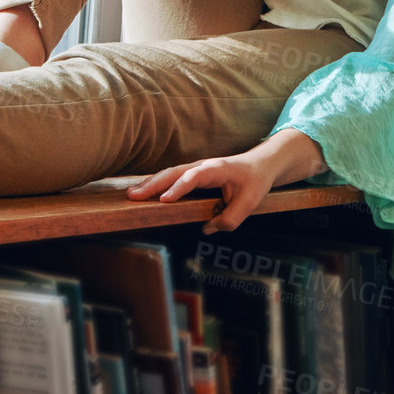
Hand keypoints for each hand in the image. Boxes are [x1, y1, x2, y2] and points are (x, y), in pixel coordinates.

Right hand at [127, 155, 280, 232]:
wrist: (261, 164)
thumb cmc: (255, 181)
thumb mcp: (250, 202)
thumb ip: (231, 218)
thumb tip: (208, 229)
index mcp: (217, 169)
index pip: (194, 177)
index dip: (179, 188)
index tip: (165, 200)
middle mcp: (203, 166)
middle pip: (174, 172)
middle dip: (154, 184)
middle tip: (133, 196)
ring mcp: (196, 168)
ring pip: (170, 174)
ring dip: (151, 184)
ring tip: (131, 195)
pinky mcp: (192, 174)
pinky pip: (172, 178)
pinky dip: (157, 184)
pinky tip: (143, 193)